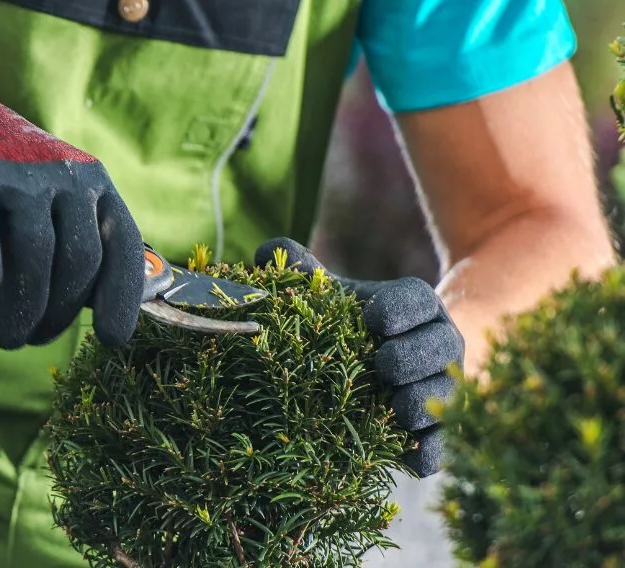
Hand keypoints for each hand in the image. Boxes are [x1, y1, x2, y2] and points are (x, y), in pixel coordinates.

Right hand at [0, 51, 143, 349]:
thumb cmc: (3, 188)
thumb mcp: (48, 211)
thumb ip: (73, 256)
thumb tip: (114, 328)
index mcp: (95, 187)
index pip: (123, 245)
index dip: (122, 296)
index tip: (112, 339)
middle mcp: (66, 175)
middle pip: (79, 257)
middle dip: (59, 311)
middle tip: (31, 339)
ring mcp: (19, 171)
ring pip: (34, 249)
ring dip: (21, 305)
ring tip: (6, 337)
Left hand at [254, 238, 463, 476]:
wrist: (378, 369)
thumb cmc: (348, 323)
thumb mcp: (329, 296)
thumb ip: (301, 272)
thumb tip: (267, 254)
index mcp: (414, 307)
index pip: (418, 299)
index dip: (401, 308)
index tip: (373, 320)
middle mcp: (437, 345)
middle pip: (443, 347)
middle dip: (416, 356)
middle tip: (383, 365)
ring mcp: (441, 389)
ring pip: (447, 396)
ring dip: (425, 402)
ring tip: (398, 408)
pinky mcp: (435, 431)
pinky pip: (443, 443)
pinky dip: (431, 451)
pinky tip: (413, 460)